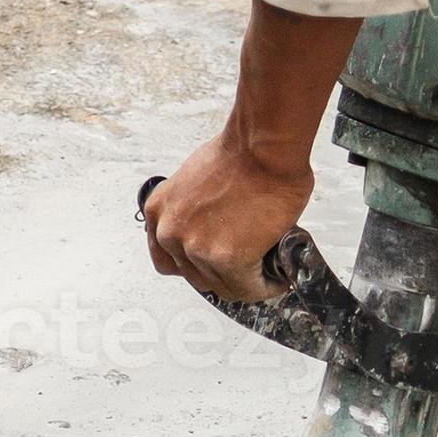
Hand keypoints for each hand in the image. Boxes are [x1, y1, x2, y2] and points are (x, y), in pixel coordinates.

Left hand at [143, 123, 313, 302]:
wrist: (262, 148)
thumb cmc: (240, 154)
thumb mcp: (196, 181)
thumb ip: (197, 214)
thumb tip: (219, 232)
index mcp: (159, 211)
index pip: (168, 257)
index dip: (195, 264)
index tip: (214, 264)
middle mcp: (170, 233)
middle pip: (194, 276)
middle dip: (221, 274)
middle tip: (247, 268)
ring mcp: (197, 249)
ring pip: (222, 286)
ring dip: (246, 283)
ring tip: (266, 274)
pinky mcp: (228, 260)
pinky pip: (249, 288)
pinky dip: (266, 287)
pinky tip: (278, 280)